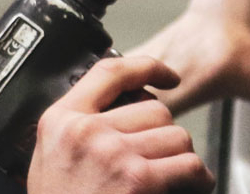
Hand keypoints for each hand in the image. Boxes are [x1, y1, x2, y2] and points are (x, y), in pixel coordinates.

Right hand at [28, 57, 214, 193]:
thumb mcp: (52, 159)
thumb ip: (79, 128)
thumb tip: (124, 108)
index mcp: (61, 121)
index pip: (109, 73)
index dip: (146, 68)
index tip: (167, 76)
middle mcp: (85, 132)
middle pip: (154, 109)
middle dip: (163, 135)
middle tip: (159, 160)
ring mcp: (112, 154)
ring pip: (176, 135)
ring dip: (181, 157)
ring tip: (172, 177)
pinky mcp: (137, 179)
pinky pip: (189, 164)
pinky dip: (198, 178)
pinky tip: (190, 187)